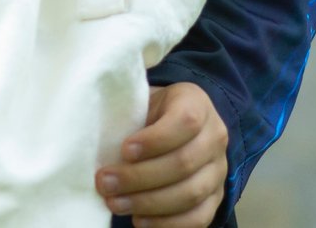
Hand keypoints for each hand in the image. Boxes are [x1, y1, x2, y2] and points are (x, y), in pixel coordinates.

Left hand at [96, 80, 227, 225]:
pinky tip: (139, 220)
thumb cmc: (151, 112)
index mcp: (197, 104)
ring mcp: (218, 170)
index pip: (185, 122)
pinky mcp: (216, 197)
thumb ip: (128, 116)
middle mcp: (214, 137)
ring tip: (116, 203)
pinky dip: (167, 223)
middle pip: (184, 163)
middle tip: (105, 183)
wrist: (176, 124)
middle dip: (139, 177)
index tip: (124, 150)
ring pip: (190, 193)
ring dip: (148, 203)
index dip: (154, 140)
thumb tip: (96, 141)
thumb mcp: (142, 101)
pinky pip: (198, 218)